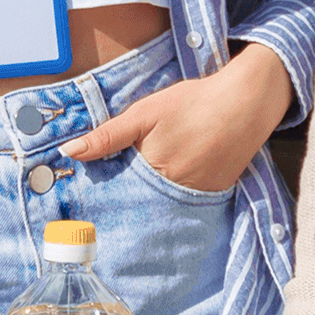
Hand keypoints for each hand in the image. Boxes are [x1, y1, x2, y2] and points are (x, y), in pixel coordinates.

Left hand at [61, 43, 292, 193]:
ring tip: (128, 207)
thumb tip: (68, 152)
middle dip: (122, 208)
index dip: (102, 199)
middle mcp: (175, 194)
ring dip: (146, 207)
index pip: (118, 197)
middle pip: (140, 207)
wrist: (245, 102)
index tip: (84, 208)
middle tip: (99, 212)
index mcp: (152, 175)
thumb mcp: (144, 114)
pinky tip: (162, 192)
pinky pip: (185, 205)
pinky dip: (172, 201)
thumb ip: (107, 136)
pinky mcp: (214, 195)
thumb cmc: (192, 104)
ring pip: (161, 207)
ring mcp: (197, 198)